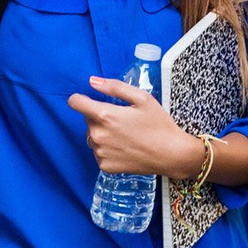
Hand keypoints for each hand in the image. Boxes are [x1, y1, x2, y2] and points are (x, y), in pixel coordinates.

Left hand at [68, 76, 197, 176]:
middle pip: (87, 119)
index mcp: (105, 116)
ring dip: (102, 133)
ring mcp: (100, 152)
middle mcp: (98, 135)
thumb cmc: (159, 125)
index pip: (75, 102)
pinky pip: (98, 152)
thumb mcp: (142, 98)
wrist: (172, 155)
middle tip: (122, 120)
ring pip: (91, 136)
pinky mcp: (104, 166)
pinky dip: (107, 149)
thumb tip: (92, 81)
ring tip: (124, 135)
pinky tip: (124, 148)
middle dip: (99, 117)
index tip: (89, 101)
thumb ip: (114, 87)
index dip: (81, 99)